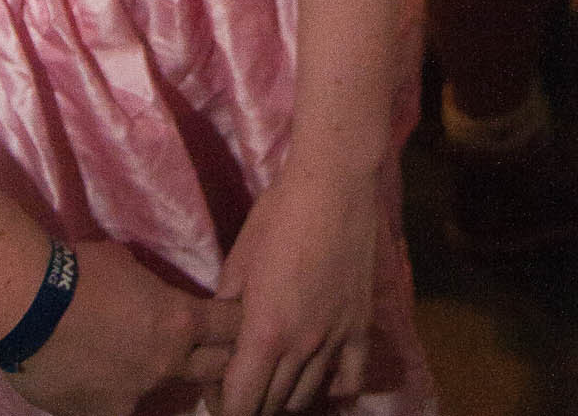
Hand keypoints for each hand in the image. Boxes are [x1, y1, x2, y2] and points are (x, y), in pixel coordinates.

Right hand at [13, 239, 238, 415]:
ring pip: (161, 392)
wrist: (30, 305)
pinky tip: (90, 378)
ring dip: (154, 377)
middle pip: (216, 370)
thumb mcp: (129, 267)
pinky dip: (108, 393)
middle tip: (208, 352)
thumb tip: (150, 300)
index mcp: (179, 321)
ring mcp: (134, 397)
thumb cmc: (82, 270)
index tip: (235, 322)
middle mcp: (166, 365)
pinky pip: (115, 406)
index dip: (236, 322)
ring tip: (129, 360)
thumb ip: (151, 292)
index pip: (232, 327)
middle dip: (218, 360)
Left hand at [212, 163, 379, 414]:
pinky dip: (335, 390)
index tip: (217, 397)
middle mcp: (301, 347)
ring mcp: (335, 339)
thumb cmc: (279, 214)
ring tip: (274, 379)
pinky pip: (352, 378)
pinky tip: (322, 381)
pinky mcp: (360, 325)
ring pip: (306, 396)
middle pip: (272, 405)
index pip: (241, 403)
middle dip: (251, 402)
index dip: (224, 408)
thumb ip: (227, 308)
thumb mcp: (239, 259)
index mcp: (265, 333)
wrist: (333, 185)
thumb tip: (220, 338)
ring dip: (284, 397)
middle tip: (241, 383)